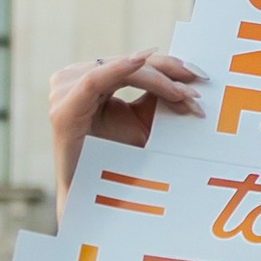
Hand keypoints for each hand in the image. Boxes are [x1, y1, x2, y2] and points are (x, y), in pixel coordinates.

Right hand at [48, 51, 204, 198]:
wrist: (95, 199)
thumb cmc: (117, 160)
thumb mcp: (142, 120)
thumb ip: (156, 95)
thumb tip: (187, 77)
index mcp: (88, 79)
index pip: (132, 64)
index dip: (165, 66)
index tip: (198, 74)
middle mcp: (72, 80)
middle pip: (127, 64)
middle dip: (165, 73)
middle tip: (197, 83)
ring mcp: (63, 92)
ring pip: (118, 70)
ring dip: (155, 79)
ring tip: (183, 94)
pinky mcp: (63, 110)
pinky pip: (93, 81)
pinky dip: (118, 69)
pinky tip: (140, 61)